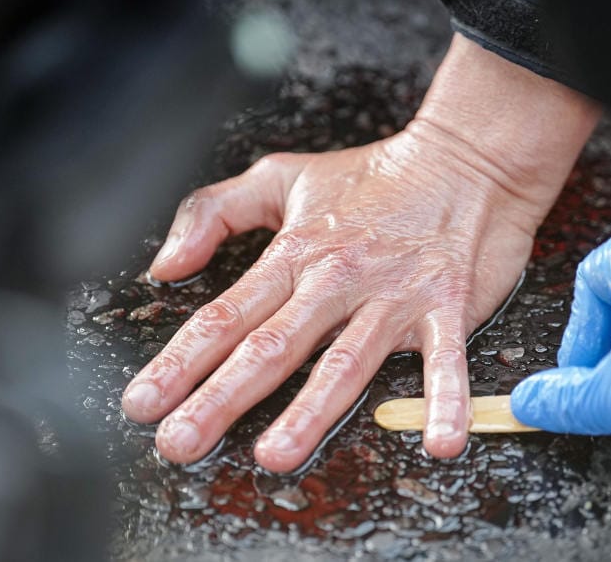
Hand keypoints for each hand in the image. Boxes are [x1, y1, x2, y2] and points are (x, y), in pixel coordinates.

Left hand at [122, 33, 600, 470]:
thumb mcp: (281, 177)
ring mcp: (393, 296)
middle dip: (221, 398)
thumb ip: (214, 212)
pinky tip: (438, 442)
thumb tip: (165, 264)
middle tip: (180, 441)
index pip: (227, 315)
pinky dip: (445, 400)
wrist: (466, 157)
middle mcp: (338, 279)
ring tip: (273, 454)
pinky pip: (446, 362)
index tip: (144, 402)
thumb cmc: (373, 175)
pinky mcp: (447, 306)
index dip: (180, 361)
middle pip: (271, 346)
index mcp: (295, 252)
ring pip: (345, 361)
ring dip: (310, 410)